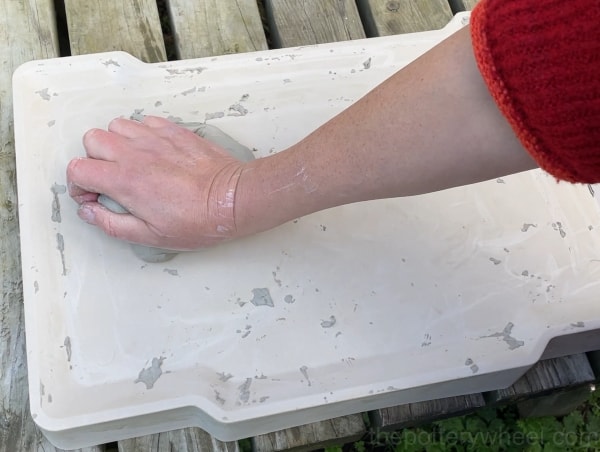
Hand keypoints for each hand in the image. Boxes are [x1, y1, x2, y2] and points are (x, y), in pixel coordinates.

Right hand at [67, 116, 245, 249]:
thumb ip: (111, 223)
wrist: (232, 200)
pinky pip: (145, 121)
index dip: (78, 185)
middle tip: (111, 179)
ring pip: (116, 126)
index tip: (93, 197)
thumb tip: (89, 212)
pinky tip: (154, 153)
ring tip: (132, 163)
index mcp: (125, 181)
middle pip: (92, 140)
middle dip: (94, 160)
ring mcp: (155, 138)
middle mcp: (135, 154)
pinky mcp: (174, 131)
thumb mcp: (150, 236)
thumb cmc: (198, 220)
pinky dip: (142, 134)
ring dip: (117, 143)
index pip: (78, 169)